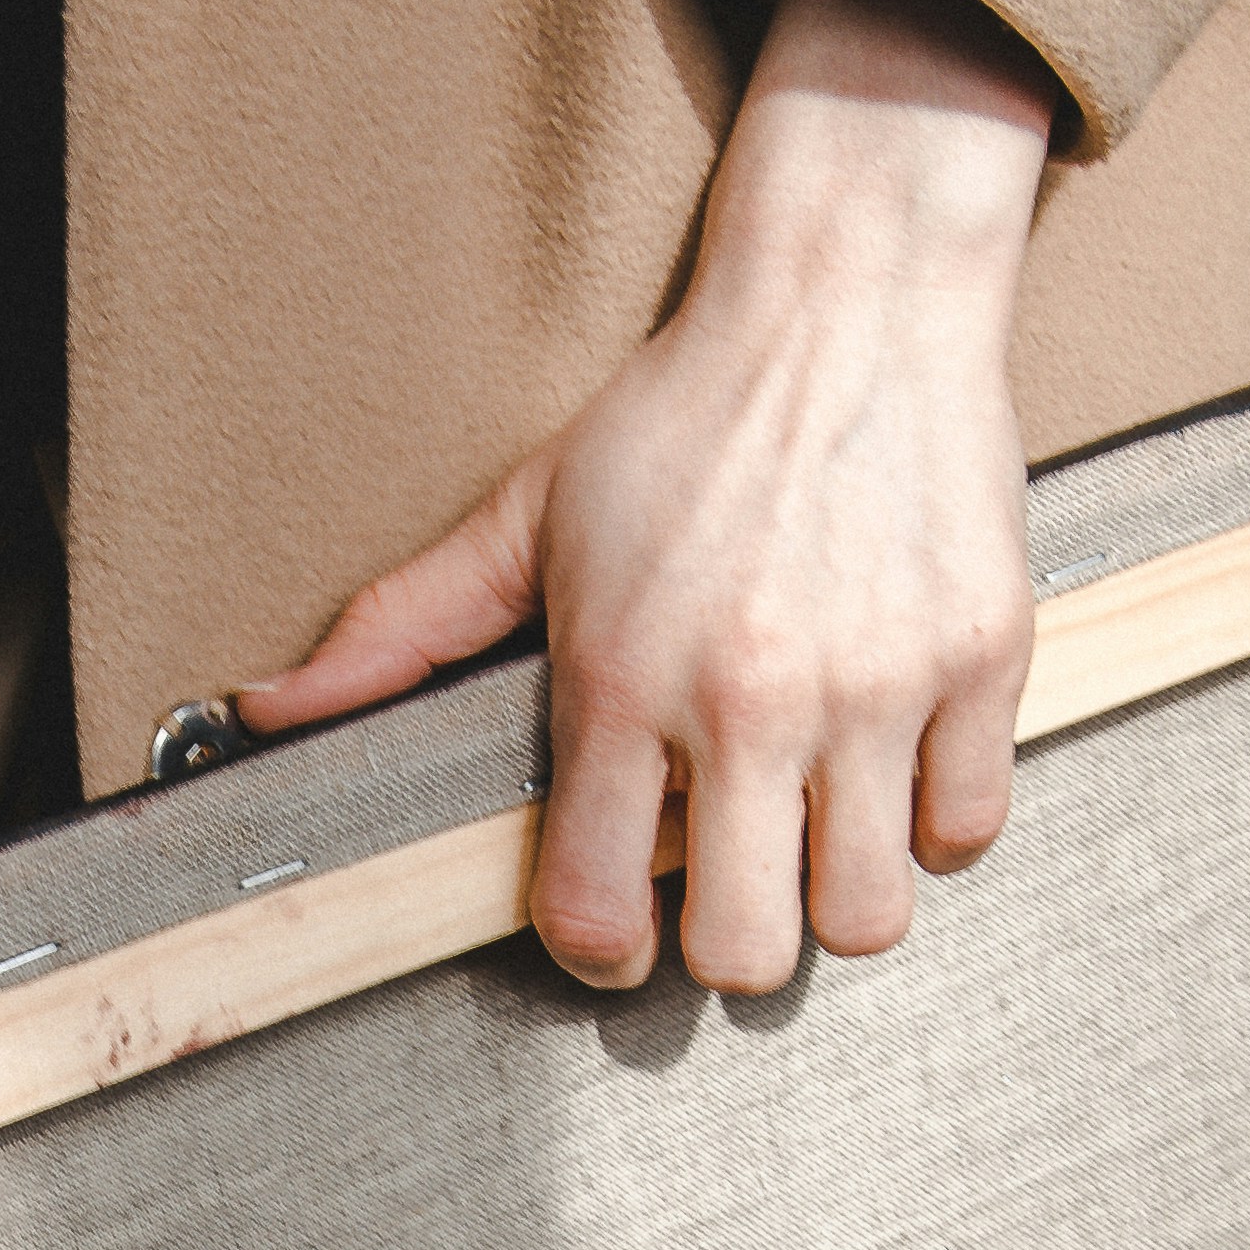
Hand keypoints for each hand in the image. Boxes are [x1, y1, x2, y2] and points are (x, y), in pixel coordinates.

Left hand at [233, 0, 1053, 990]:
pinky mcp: (979, 661)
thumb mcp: (527, 517)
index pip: (592, 911)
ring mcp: (875, 686)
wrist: (849, 297)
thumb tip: (269, 709)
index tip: (613, 927)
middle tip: (721, 883)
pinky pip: (966, 830)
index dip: (596, 950)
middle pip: (743, 952)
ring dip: (832, 897)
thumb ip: (402, 629)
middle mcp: (751, 698)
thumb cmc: (686, 414)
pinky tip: (888, 768)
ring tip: (810, 830)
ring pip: (865, 917)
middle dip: (723, 941)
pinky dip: (931, 823)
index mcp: (624, 677)